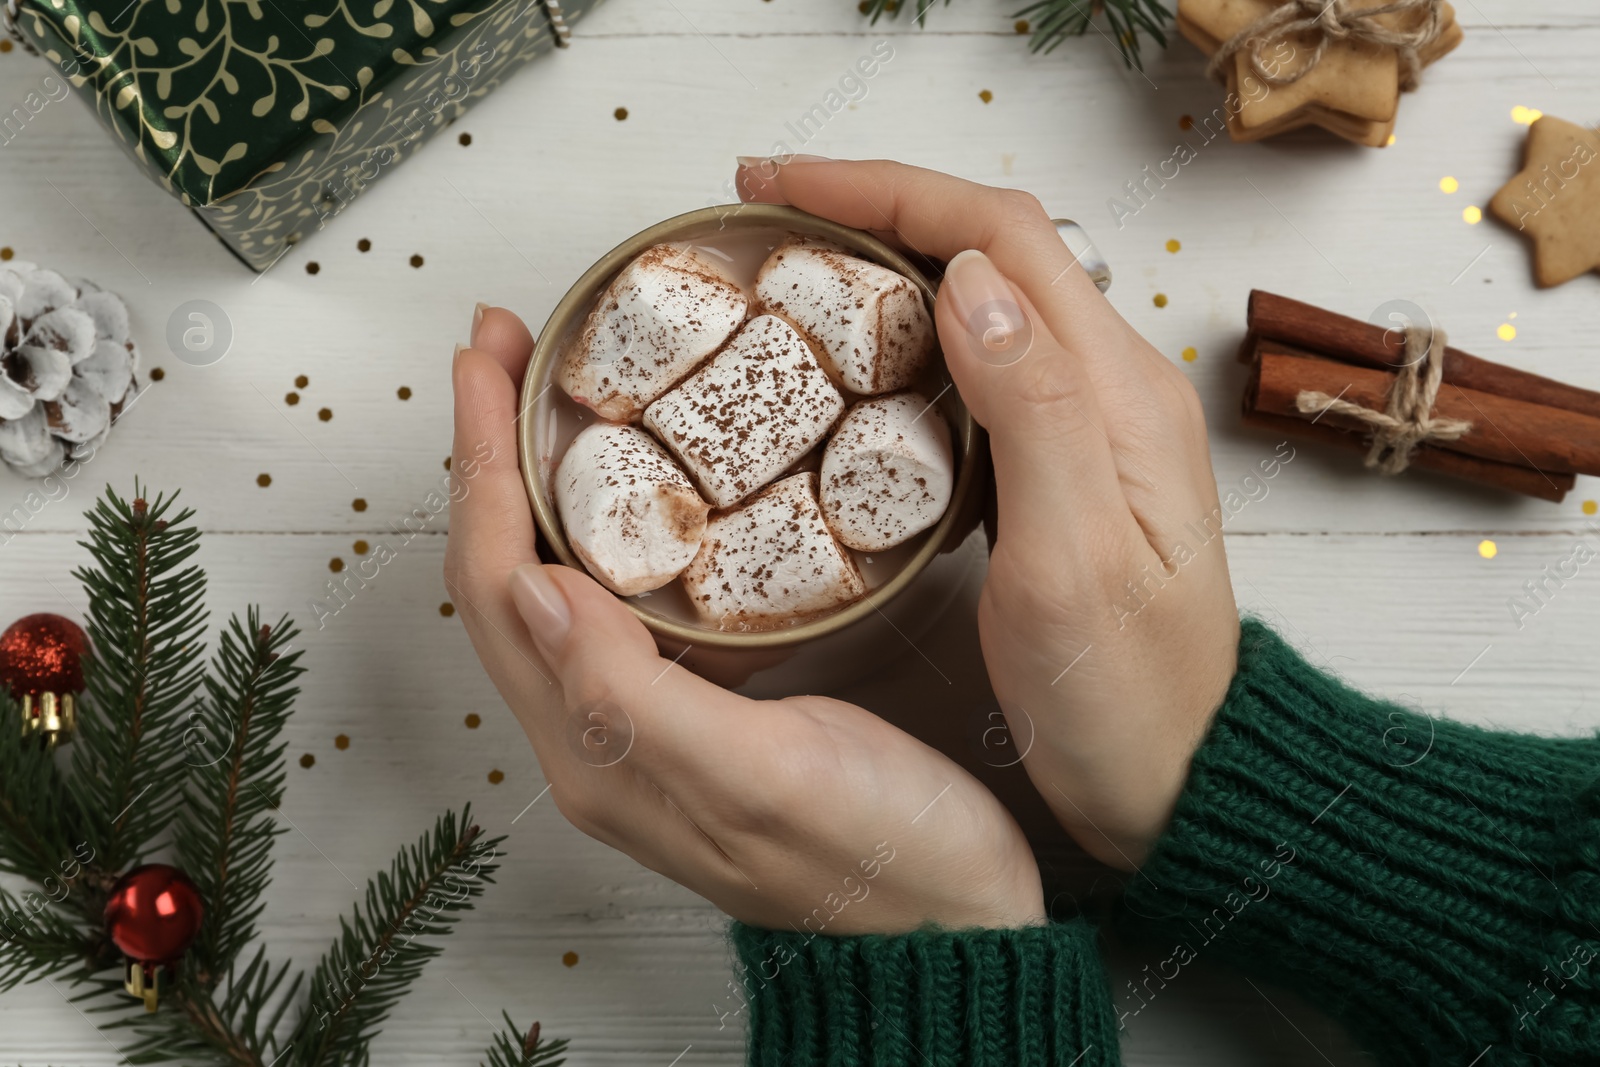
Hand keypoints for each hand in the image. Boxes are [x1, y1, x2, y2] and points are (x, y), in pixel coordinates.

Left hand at [444, 305, 1044, 932]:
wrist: (954, 924)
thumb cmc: (884, 858)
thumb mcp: (764, 774)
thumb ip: (635, 695)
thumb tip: (532, 589)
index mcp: (599, 748)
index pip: (500, 583)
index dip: (483, 465)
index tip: (485, 361)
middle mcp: (601, 735)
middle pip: (510, 573)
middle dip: (494, 453)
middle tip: (506, 349)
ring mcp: (645, 724)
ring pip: (559, 580)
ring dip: (542, 480)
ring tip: (553, 391)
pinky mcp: (697, 710)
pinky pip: (622, 599)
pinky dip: (611, 522)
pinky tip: (643, 481)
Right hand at [738, 158, 1240, 869]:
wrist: (1182, 777)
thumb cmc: (1127, 696)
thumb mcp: (1074, 563)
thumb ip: (1035, 413)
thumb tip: (972, 283)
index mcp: (1117, 393)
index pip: (1002, 238)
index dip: (888, 192)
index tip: (784, 188)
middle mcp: (1113, 388)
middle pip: (994, 248)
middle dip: (879, 206)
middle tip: (770, 213)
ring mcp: (1092, 424)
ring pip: (986, 299)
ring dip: (893, 262)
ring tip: (799, 267)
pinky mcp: (1066, 465)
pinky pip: (985, 365)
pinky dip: (912, 336)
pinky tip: (861, 363)